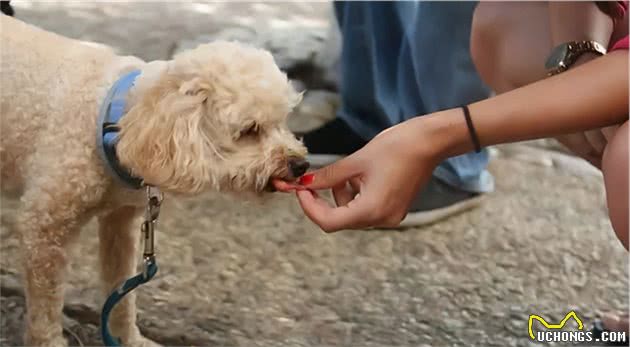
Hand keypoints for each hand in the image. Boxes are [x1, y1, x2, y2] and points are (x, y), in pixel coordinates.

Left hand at [294, 117, 442, 231]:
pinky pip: (366, 209)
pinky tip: (362, 177)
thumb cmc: (395, 147)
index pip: (328, 222)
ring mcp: (391, 216)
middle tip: (312, 181)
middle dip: (324, 200)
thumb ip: (327, 176)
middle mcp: (382, 219)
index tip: (299, 190)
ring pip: (352, 214)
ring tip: (349, 173)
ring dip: (342, 196)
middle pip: (340, 220)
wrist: (429, 142)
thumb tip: (304, 183)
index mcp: (371, 210)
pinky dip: (357, 196)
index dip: (309, 207)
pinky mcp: (395, 209)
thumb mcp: (355, 162)